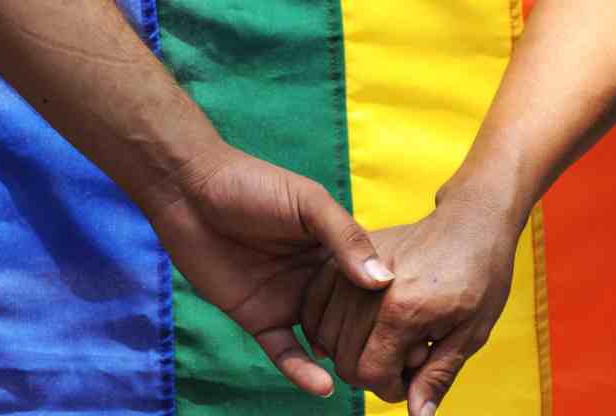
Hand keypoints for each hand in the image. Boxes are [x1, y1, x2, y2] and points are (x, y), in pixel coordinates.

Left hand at [147, 143, 393, 397]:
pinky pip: (283, 351)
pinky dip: (301, 371)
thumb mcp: (309, 203)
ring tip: (371, 385)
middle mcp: (316, 280)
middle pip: (352, 318)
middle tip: (407, 370)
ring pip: (323, 340)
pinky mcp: (258, 318)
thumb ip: (346, 238)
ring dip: (343, 361)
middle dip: (375, 343)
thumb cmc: (254, 185)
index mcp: (334, 249)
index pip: (372, 283)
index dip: (395, 305)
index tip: (424, 329)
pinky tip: (324, 386)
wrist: (191, 192)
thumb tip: (383, 282)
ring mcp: (288, 301)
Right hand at [301, 184, 525, 413]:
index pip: (369, 373)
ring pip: (324, 332)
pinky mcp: (348, 257)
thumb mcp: (471, 332)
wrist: (471, 222)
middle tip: (400, 363)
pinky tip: (350, 326)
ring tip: (383, 341)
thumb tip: (417, 415)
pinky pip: (315, 300)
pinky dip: (323, 322)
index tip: (409, 381)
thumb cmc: (480, 275)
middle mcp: (370, 290)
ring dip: (347, 349)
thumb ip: (438, 374)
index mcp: (403, 310)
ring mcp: (354, 269)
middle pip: (343, 358)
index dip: (388, 389)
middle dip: (369, 374)